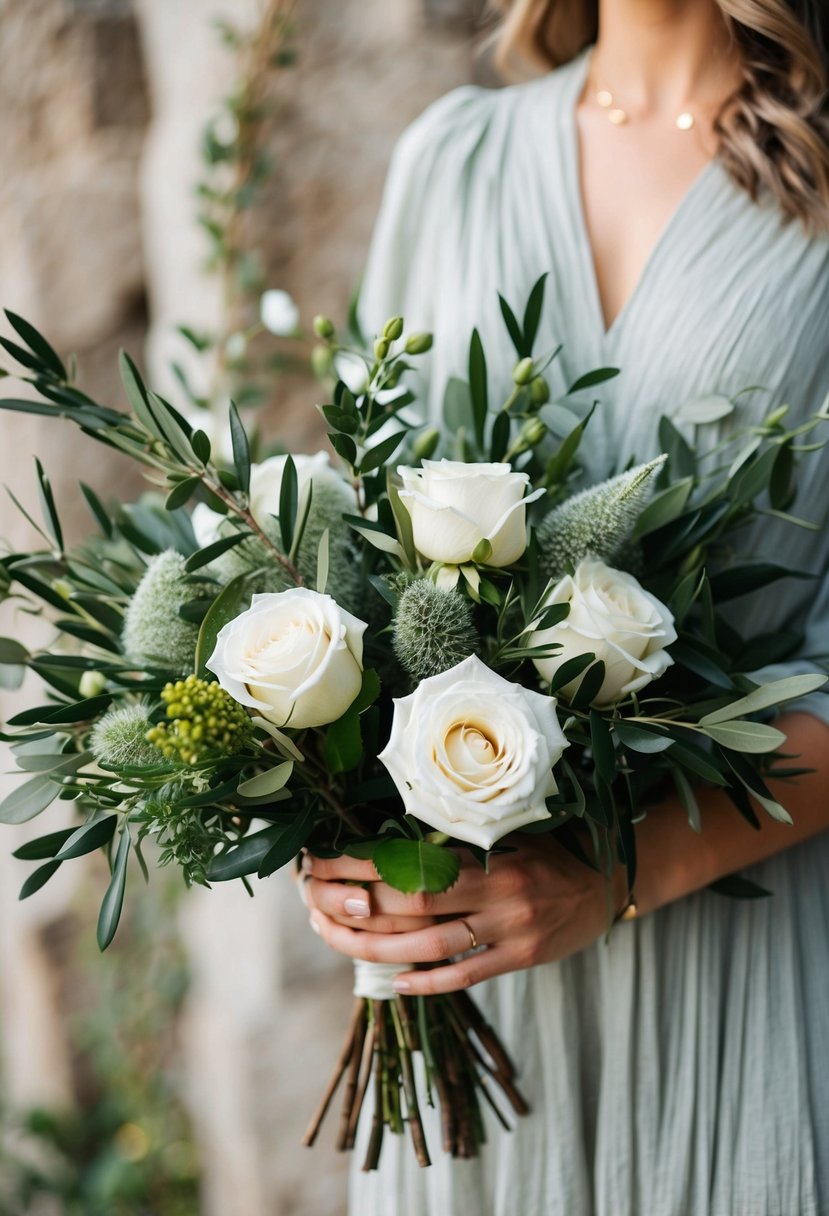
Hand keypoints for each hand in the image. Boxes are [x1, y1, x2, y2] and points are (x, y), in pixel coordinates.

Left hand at [301, 836, 621, 994]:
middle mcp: (498, 892)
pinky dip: (428, 981)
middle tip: (313, 902)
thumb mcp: (508, 830)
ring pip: (430, 946)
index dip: (360, 864)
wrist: (610, 880)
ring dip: (375, 947)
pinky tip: (394, 982)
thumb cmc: (549, 849)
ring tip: (334, 938)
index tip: (320, 862)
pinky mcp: (523, 959)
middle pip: (411, 905)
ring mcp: (511, 930)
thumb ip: (460, 838)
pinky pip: (468, 975)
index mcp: (490, 852)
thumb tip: (388, 839)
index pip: (410, 860)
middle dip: (354, 906)